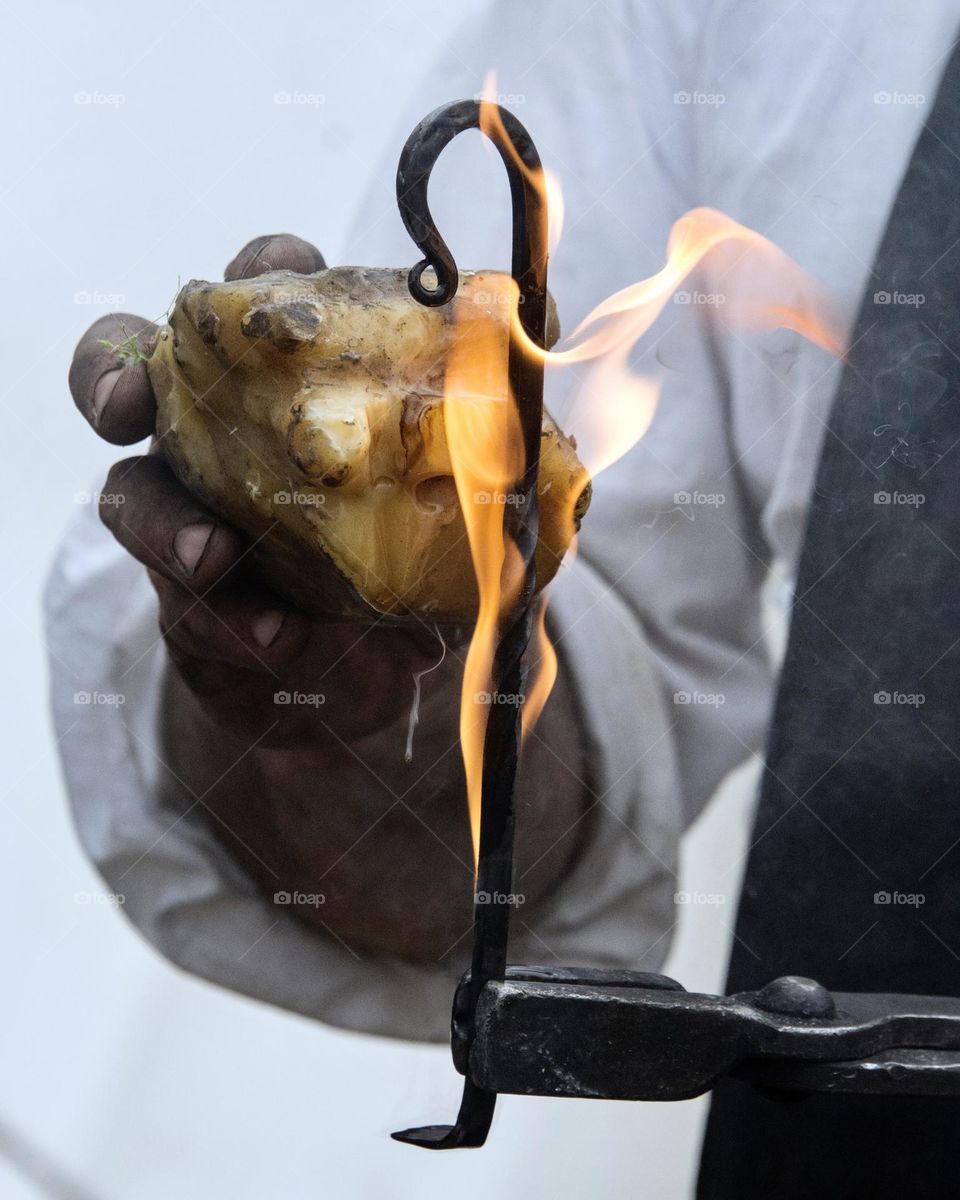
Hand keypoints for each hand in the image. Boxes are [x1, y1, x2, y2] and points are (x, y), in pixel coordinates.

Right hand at [68, 234, 449, 748]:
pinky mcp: (198, 609)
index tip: (282, 270)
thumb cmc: (422, 552)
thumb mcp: (468, 483)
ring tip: (209, 557)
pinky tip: (284, 639)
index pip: (253, 301)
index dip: (256, 272)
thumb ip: (493, 410)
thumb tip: (541, 326)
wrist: (383, 675)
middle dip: (111, 374)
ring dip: (166, 523)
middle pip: (133, 374)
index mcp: (285, 385)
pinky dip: (236, 622)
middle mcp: (221, 440)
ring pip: (133, 497)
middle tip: (126, 406)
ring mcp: (197, 522)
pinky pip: (190, 610)